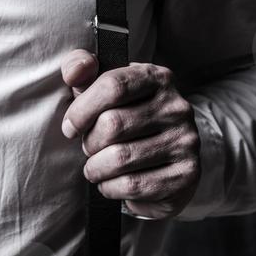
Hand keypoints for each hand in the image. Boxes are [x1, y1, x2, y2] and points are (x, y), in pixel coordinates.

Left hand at [60, 49, 200, 218]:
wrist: (165, 152)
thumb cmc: (124, 113)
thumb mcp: (103, 83)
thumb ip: (81, 67)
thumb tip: (74, 73)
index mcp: (157, 77)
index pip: (113, 86)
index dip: (82, 109)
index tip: (69, 127)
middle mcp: (177, 107)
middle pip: (113, 124)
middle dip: (89, 141)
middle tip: (88, 147)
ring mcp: (186, 142)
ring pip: (120, 158)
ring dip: (96, 168)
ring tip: (95, 167)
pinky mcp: (186, 175)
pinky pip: (134, 186)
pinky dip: (111, 187)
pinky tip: (109, 182)